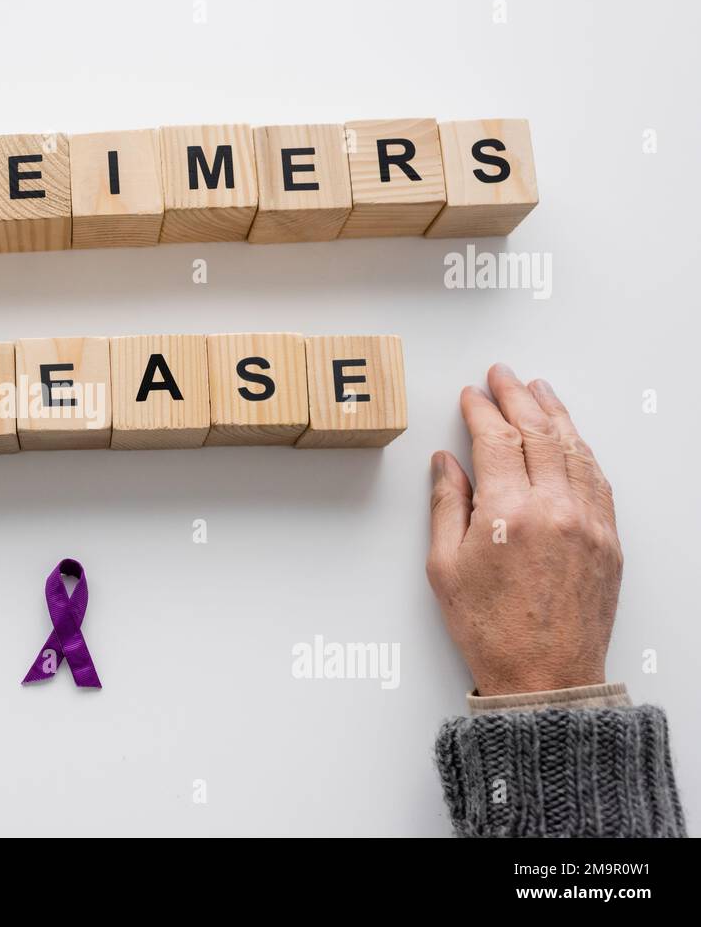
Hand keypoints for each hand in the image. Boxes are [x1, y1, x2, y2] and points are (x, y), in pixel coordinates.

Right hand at [426, 364, 622, 695]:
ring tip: (540, 391)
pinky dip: (582, 450)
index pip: (497, 439)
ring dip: (555, 413)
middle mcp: (555, 510)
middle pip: (538, 432)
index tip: (471, 395)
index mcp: (508, 513)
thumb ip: (447, 505)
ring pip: (574, 448)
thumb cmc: (490, 630)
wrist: (544, 677)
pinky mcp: (608, 539)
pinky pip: (598, 479)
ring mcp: (588, 523)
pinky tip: (572, 438)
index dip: (482, 410)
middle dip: (518, 397)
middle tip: (503, 376)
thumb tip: (447, 463)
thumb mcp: (445, 567)